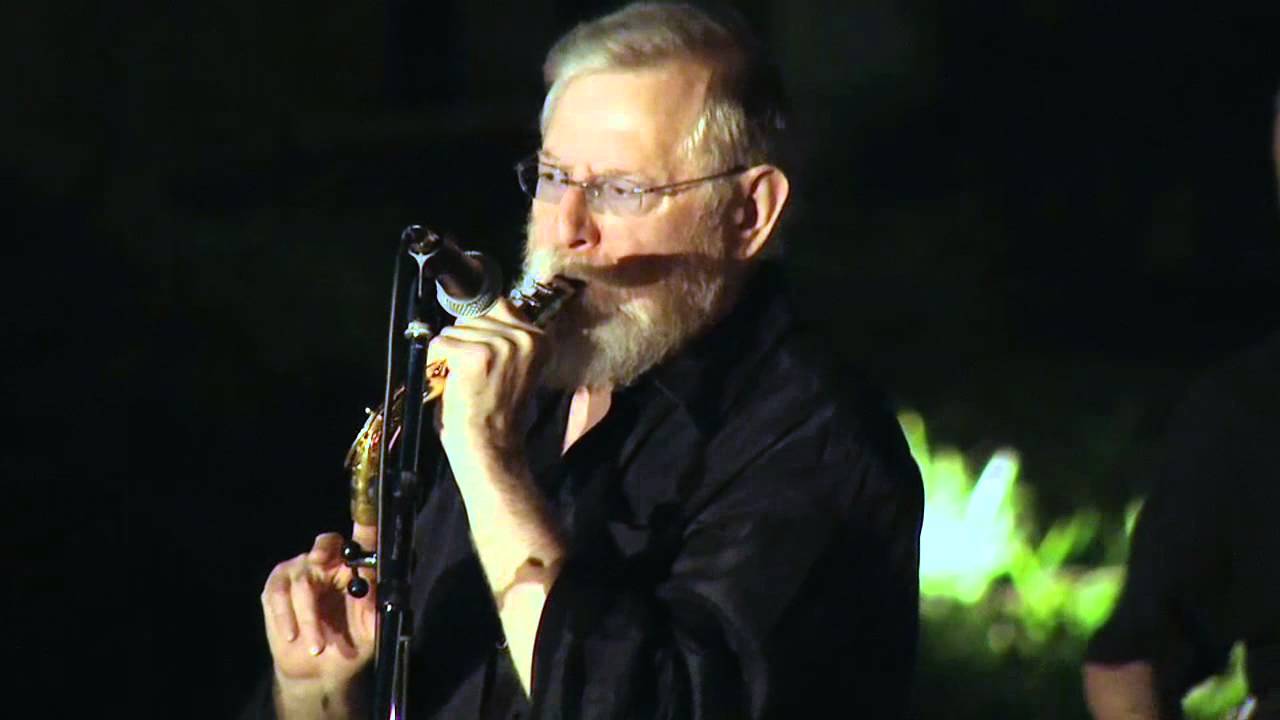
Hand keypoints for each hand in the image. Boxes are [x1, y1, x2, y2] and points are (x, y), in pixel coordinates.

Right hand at [260, 523, 376, 698]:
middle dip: (324, 550)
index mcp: (357, 567)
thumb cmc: (352, 643)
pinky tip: (293, 636)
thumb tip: (377, 591)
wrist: (320, 669)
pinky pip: (277, 594)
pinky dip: (285, 617)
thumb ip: (375, 609)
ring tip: (317, 646)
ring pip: (302, 581)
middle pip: (326, 543)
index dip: (365, 524)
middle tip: (321, 560)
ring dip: (308, 617)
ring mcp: (301, 572)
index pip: (363, 539)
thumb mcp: (371, 630)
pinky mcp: (276, 588)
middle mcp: (329, 562)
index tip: (367, 515)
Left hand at [426, 298, 544, 458]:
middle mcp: (525, 338)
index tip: (478, 353)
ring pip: (456, 329)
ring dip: (451, 354)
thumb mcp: (515, 367)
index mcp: (540, 340)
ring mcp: (502, 345)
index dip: (480, 328)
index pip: (499, 305)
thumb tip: (476, 308)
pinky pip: (441, 343)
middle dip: (464, 341)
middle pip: (475, 315)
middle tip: (472, 375)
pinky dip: (437, 363)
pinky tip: (452, 383)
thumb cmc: (497, 413)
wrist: (491, 447)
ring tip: (464, 381)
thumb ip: (505, 338)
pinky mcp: (476, 355)